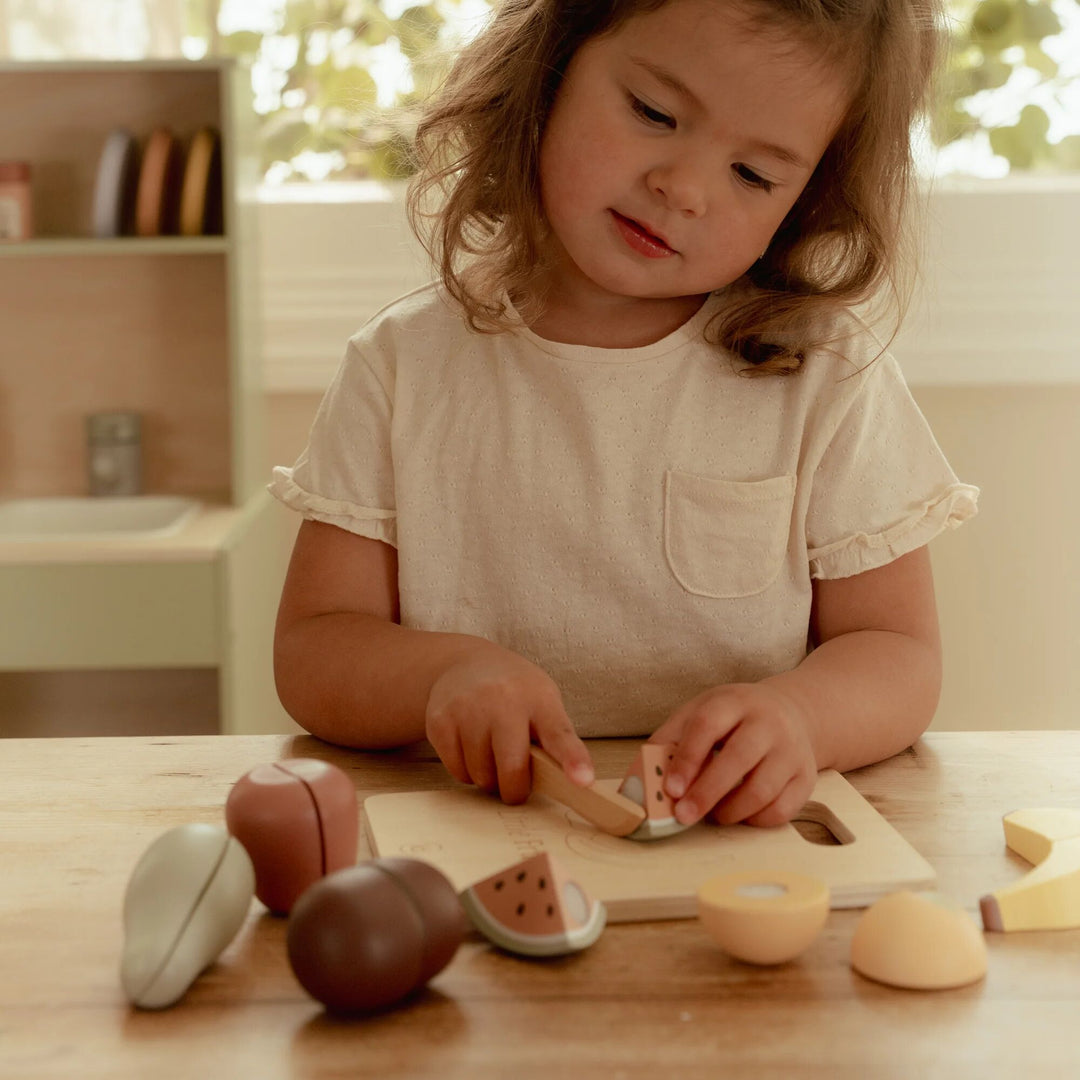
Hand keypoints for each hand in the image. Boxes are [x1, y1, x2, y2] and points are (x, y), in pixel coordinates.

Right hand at [425, 642, 593, 804]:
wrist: (465, 664)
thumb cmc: (515, 692)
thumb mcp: (543, 701)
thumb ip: (554, 738)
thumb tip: (566, 784)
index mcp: (539, 698)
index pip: (559, 734)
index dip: (572, 759)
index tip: (583, 781)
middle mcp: (502, 699)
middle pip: (512, 767)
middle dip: (515, 789)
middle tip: (515, 786)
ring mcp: (468, 708)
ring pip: (480, 775)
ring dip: (488, 778)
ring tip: (491, 755)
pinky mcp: (440, 720)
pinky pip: (457, 771)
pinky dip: (466, 771)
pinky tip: (470, 748)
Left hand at [650, 682, 817, 826]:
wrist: (791, 712)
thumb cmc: (734, 718)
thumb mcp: (700, 712)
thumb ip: (670, 740)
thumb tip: (641, 778)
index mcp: (734, 702)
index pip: (707, 726)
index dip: (687, 759)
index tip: (670, 789)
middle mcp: (768, 722)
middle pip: (738, 758)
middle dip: (707, 792)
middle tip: (684, 816)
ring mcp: (791, 750)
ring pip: (762, 789)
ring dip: (730, 811)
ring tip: (712, 815)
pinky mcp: (806, 777)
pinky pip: (782, 810)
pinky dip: (755, 820)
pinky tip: (739, 814)